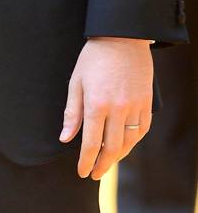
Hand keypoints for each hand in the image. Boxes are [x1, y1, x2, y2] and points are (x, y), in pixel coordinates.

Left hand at [60, 37, 152, 179]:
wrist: (121, 39)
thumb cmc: (93, 58)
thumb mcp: (76, 82)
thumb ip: (72, 112)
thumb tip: (65, 138)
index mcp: (97, 104)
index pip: (91, 143)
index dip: (85, 160)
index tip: (81, 171)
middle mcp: (118, 110)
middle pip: (111, 148)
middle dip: (101, 165)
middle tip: (93, 174)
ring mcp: (135, 108)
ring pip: (129, 143)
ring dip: (117, 157)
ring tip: (106, 162)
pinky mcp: (147, 104)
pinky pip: (142, 131)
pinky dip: (133, 142)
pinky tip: (124, 146)